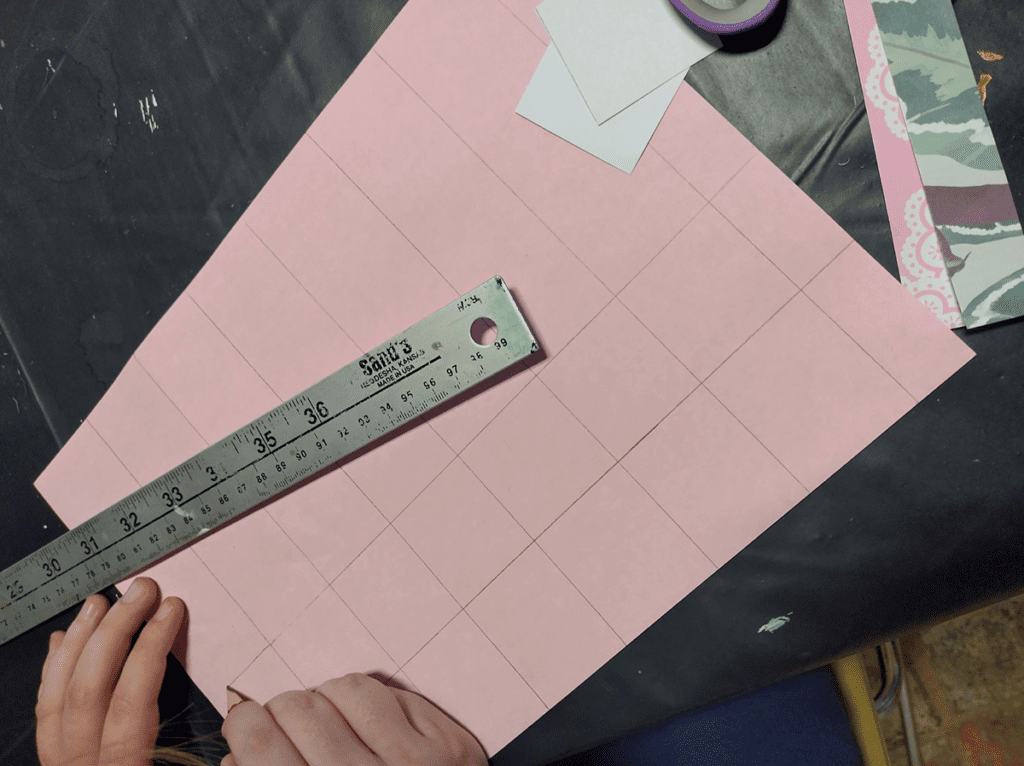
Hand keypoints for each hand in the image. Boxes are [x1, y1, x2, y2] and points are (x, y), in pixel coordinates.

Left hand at [36, 578, 185, 765]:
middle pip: (89, 689)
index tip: (171, 611)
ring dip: (78, 643)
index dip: (152, 648)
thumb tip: (235, 709)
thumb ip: (201, 754)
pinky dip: (52, 672)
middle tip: (141, 592)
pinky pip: (43, 714)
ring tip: (98, 603)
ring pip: (56, 698)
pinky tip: (62, 643)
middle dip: (116, 630)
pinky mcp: (56, 764)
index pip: (133, 699)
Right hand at [222, 673, 486, 765]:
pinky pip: (396, 694)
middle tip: (288, 724)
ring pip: (349, 688)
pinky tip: (373, 730)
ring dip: (332, 699)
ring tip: (332, 722)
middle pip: (301, 707)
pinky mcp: (452, 747)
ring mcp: (415, 762)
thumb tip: (236, 751)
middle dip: (284, 709)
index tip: (245, 720)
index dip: (243, 722)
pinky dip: (377, 706)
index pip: (260, 742)